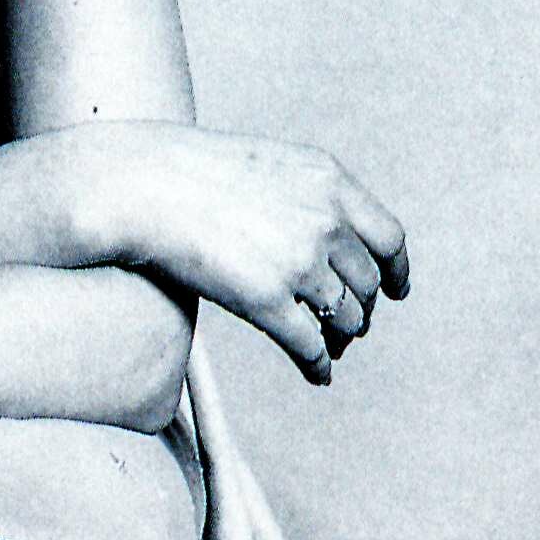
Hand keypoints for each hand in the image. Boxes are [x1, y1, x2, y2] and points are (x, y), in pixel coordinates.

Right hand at [133, 129, 408, 385]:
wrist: (142, 185)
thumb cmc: (189, 173)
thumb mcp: (269, 165)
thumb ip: (309, 196)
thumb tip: (331, 240)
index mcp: (329, 183)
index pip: (388, 238)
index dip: (396, 272)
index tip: (396, 291)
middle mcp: (324, 222)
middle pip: (367, 284)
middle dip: (361, 310)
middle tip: (350, 326)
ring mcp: (298, 262)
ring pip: (345, 318)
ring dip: (342, 338)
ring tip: (330, 348)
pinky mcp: (267, 300)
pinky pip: (310, 345)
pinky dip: (319, 365)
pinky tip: (318, 373)